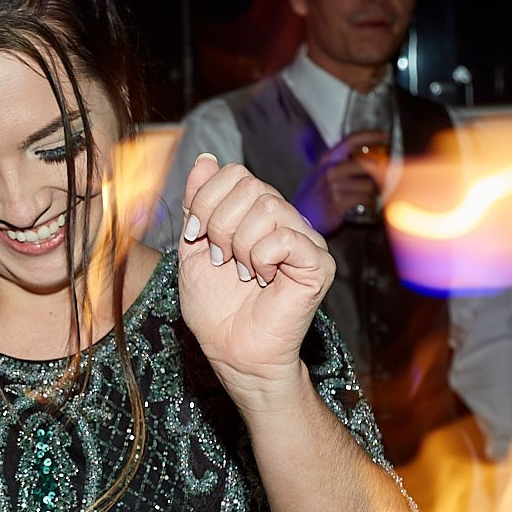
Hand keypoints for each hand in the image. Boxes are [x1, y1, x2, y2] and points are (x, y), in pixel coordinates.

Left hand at [176, 153, 332, 402]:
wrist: (231, 351)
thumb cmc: (215, 308)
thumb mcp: (193, 247)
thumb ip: (197, 204)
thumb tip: (206, 160)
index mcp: (254, 213)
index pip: (233, 173)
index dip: (206, 201)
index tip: (196, 237)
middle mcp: (283, 219)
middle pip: (250, 186)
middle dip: (220, 224)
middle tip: (221, 259)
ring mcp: (304, 239)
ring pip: (267, 208)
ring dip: (240, 244)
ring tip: (241, 272)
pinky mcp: (318, 263)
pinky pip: (284, 237)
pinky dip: (261, 258)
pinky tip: (262, 279)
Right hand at [291, 130, 386, 233]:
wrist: (300, 219)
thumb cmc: (312, 198)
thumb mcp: (320, 174)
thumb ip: (340, 164)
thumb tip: (366, 159)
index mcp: (326, 159)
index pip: (351, 140)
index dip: (371, 136)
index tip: (385, 136)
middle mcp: (330, 170)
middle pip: (369, 164)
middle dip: (381, 174)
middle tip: (383, 180)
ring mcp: (334, 186)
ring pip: (369, 185)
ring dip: (373, 193)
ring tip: (368, 197)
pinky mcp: (338, 202)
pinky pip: (365, 199)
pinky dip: (369, 203)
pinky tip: (365, 205)